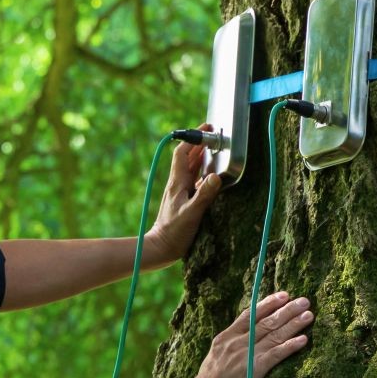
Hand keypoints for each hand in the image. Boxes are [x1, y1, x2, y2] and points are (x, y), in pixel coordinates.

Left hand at [145, 122, 221, 265]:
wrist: (160, 248)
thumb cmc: (174, 232)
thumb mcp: (192, 213)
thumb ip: (204, 195)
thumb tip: (216, 176)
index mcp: (177, 182)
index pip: (182, 153)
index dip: (193, 138)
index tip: (206, 129)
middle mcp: (177, 184)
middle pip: (188, 157)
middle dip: (199, 144)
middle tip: (213, 136)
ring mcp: (179, 192)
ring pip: (191, 168)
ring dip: (201, 157)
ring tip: (214, 149)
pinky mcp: (183, 200)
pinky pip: (194, 180)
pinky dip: (202, 173)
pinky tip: (211, 175)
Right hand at [186, 291, 312, 377]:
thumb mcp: (215, 355)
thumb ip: (230, 344)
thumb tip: (244, 336)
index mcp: (226, 336)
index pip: (250, 314)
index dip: (268, 303)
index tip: (284, 295)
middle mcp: (237, 342)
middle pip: (266, 322)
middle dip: (287, 310)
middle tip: (304, 300)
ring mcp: (246, 355)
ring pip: (274, 335)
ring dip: (294, 324)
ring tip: (308, 315)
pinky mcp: (255, 369)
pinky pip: (276, 354)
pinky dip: (291, 346)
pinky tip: (303, 340)